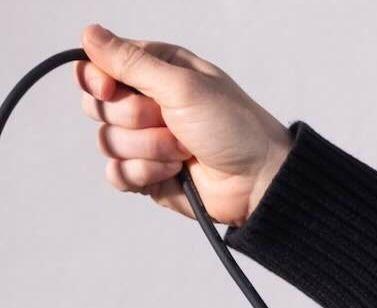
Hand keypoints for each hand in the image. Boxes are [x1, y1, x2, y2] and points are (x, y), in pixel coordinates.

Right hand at [71, 24, 291, 224]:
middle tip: (168, 121)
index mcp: (157, 72)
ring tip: (183, 150)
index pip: (98, 67)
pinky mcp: (148, 173)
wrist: (261, 181)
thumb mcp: (183, 85)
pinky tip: (172, 172)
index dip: (97, 79)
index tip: (111, 89)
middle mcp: (149, 103)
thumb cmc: (236, 128)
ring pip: (107, 142)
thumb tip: (90, 32)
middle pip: (98, 106)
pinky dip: (143, 174)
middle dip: (132, 118)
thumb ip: (131, 62)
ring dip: (147, 148)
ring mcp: (146, 140)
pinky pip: (117, 174)